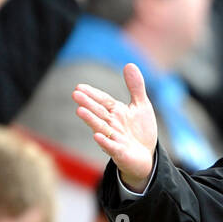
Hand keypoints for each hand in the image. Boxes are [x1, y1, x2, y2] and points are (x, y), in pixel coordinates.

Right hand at [72, 62, 156, 188]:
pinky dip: (105, 142)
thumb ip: (135, 87)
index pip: (103, 101)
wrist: (147, 157)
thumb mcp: (141, 106)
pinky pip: (111, 147)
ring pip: (101, 128)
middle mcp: (112, 125)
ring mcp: (115, 139)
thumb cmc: (141, 131)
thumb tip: (129, 64)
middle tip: (75, 94)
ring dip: (91, 120)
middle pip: (99, 112)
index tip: (80, 86)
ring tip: (79, 111)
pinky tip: (96, 136)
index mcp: (116, 112)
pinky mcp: (120, 153)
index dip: (93, 94)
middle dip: (88, 104)